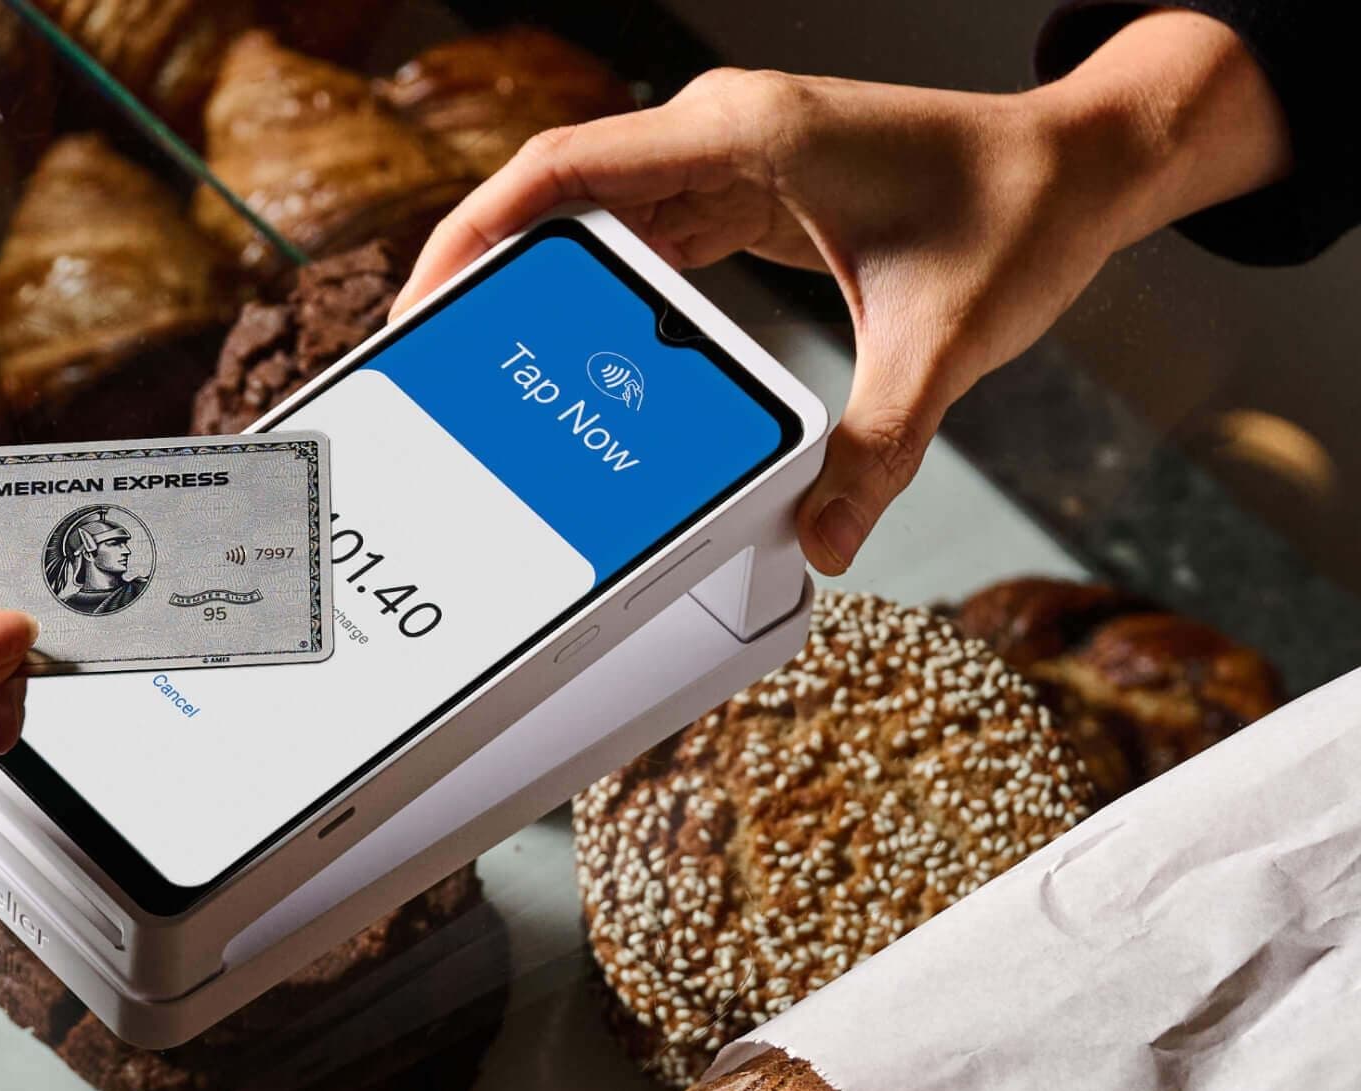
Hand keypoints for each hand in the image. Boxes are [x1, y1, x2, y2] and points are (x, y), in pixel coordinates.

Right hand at [393, 10, 1286, 572]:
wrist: (1085, 164)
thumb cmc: (1022, 211)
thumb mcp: (946, 339)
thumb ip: (878, 446)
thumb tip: (822, 540)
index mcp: (745, 133)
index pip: (565, 169)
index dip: (476, 232)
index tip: (423, 300)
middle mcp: (721, 130)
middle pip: (556, 190)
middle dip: (485, 267)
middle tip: (427, 353)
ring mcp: (726, 155)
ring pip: (591, 212)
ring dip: (536, 278)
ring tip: (481, 355)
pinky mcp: (740, 187)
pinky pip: (639, 231)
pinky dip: (599, 286)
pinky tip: (574, 346)